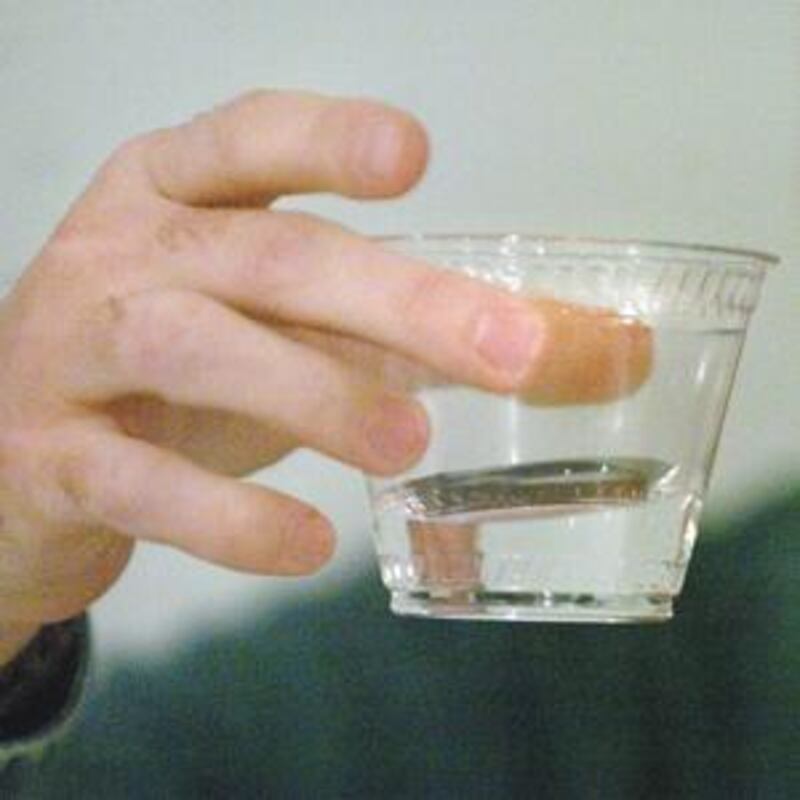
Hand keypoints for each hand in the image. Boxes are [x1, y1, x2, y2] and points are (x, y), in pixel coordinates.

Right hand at [0, 90, 650, 647]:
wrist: (21, 460)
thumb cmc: (173, 376)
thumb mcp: (278, 327)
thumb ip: (406, 330)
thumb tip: (575, 353)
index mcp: (174, 197)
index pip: (251, 141)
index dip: (327, 140)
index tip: (411, 158)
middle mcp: (120, 257)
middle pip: (263, 257)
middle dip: (393, 300)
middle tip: (508, 353)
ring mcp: (74, 354)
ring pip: (197, 351)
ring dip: (316, 397)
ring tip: (406, 446)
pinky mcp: (51, 460)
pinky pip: (142, 484)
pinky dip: (230, 517)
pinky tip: (306, 545)